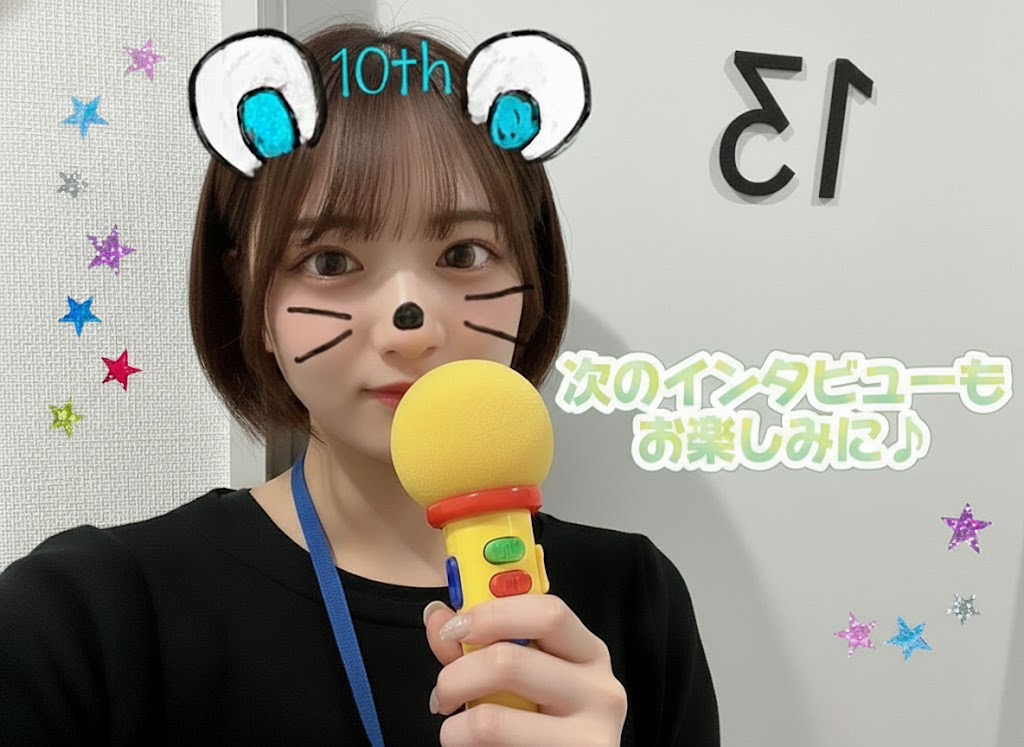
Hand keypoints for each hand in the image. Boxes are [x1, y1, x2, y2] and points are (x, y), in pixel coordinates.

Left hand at [424, 594, 627, 745]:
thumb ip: (479, 646)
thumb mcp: (520, 680)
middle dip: (457, 675)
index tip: (454, 627)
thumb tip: (438, 617)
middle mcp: (600, 691)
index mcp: (589, 654)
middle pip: (509, 662)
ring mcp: (589, 736)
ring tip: (454, 731)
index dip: (492, 614)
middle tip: (443, 690)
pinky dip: (463, 746)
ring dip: (454, 725)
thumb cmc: (541, 727)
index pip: (548, 613)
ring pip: (490, 720)